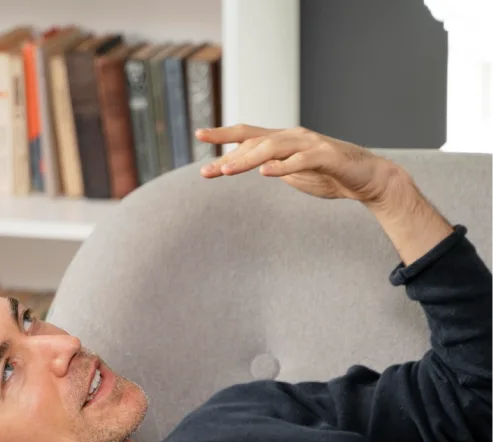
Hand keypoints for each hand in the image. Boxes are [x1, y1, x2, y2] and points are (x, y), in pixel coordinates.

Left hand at [197, 124, 399, 203]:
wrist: (368, 179)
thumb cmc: (331, 175)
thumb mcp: (295, 174)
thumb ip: (276, 167)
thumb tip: (256, 166)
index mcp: (284, 141)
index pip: (248, 136)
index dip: (223, 137)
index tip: (199, 137)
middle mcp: (293, 137)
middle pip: (254, 141)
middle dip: (227, 155)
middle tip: (205, 171)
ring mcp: (310, 144)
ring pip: (272, 148)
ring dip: (247, 160)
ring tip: (227, 171)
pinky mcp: (326, 156)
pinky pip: (300, 160)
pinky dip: (282, 167)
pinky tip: (265, 173)